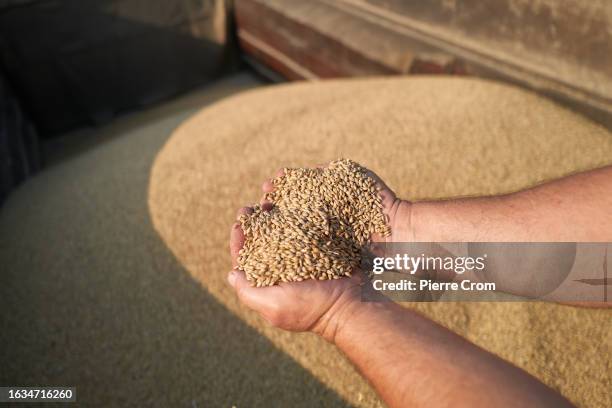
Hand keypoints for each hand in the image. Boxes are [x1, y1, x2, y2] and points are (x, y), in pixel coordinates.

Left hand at [226, 164, 409, 340]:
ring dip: (277, 209)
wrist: (353, 303)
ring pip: (285, 226)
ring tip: (273, 194)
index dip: (240, 239)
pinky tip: (297, 196)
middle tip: (255, 205)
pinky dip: (301, 209)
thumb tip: (231, 273)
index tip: (239, 222)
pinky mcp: (324, 245)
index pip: (247, 258)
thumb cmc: (312, 308)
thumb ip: (248, 291)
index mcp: (270, 281)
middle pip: (265, 237)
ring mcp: (306, 254)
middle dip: (258, 219)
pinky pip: (309, 223)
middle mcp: (286, 266)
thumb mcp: (274, 305)